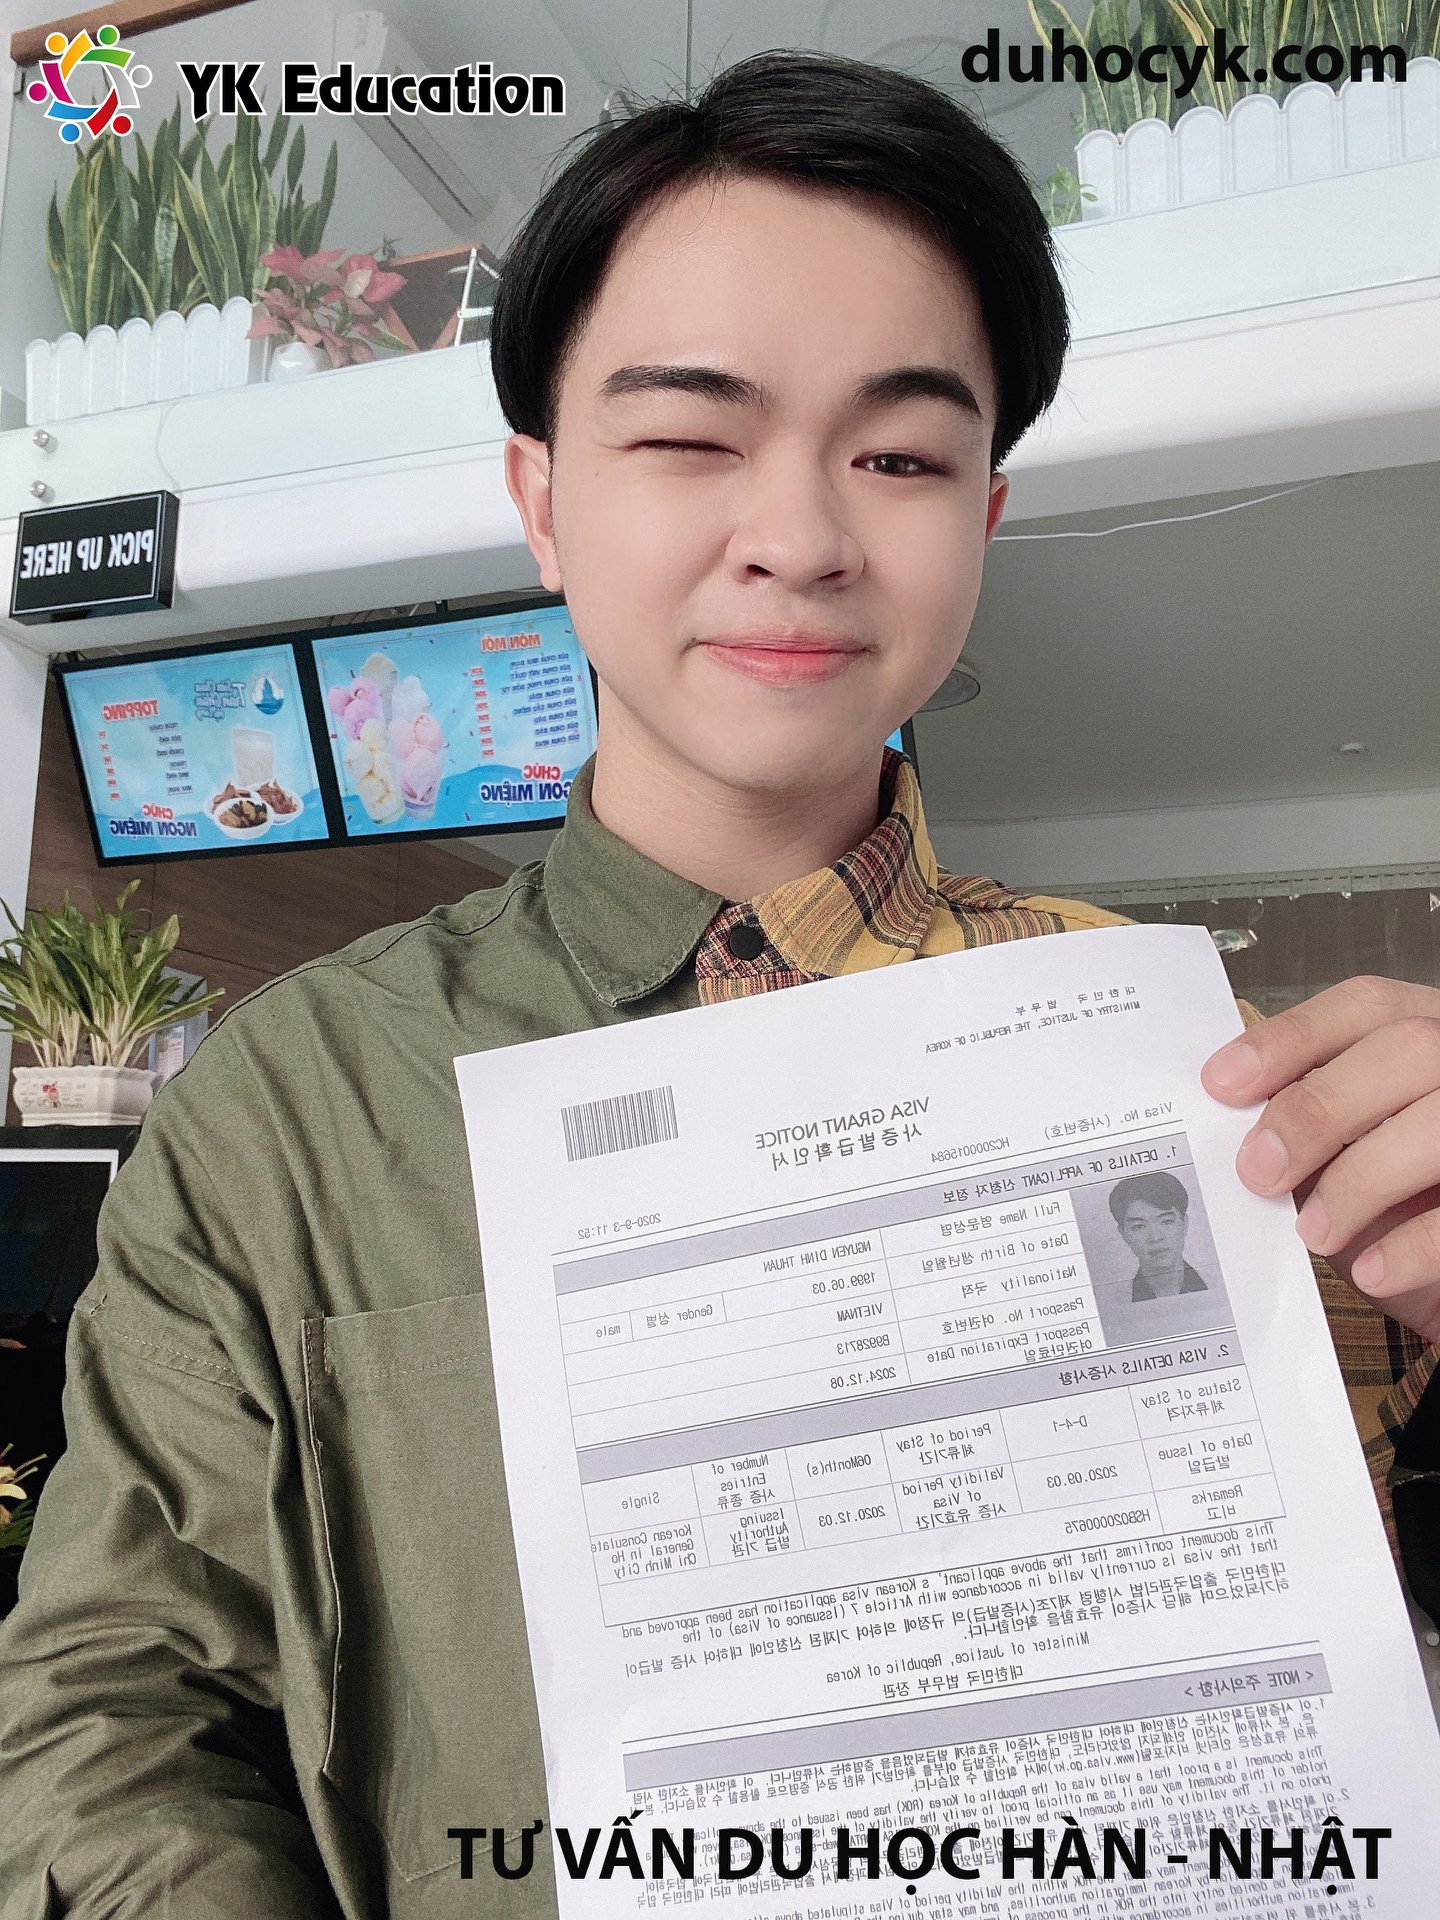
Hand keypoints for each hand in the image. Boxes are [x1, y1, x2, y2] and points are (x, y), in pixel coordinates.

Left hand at [1201, 976, 1439, 1344]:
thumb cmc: (1398, 1197)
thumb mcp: (1351, 1145)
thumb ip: (1313, 1120)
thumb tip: (1242, 1129)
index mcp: (1428, 1031)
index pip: (1366, 1007)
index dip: (1291, 1037)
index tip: (1222, 1084)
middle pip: (1406, 1048)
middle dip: (1319, 1109)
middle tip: (1258, 1172)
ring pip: (1439, 1122)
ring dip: (1361, 1181)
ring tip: (1312, 1232)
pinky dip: (1412, 1244)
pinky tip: (1371, 1270)